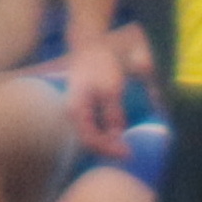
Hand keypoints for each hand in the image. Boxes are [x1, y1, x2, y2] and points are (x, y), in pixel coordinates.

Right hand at [64, 43, 129, 160]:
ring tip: (124, 147)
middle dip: (108, 149)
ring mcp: (78, 110)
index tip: (128, 154)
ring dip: (107, 142)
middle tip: (128, 154)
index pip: (90, 140)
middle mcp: (73, 113)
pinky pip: (93, 125)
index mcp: (76, 111)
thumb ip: (113, 114)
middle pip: (89, 140)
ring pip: (91, 134)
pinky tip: (118, 133)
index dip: (109, 150)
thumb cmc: (100, 66)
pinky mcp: (84, 106)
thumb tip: (117, 136)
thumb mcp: (111, 90)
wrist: (90, 47)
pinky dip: (105, 132)